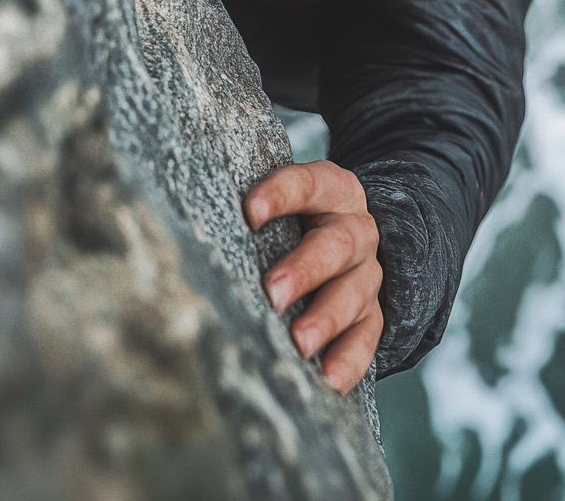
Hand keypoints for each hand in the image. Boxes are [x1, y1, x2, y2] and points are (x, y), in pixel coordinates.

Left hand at [244, 160, 383, 393]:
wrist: (349, 237)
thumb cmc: (297, 220)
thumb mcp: (288, 200)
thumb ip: (257, 208)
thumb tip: (192, 223)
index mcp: (333, 190)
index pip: (309, 184)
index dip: (282, 194)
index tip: (249, 212)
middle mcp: (356, 229)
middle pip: (337, 244)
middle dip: (305, 268)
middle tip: (272, 293)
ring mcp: (367, 273)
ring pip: (354, 292)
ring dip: (326, 318)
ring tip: (298, 342)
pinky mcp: (372, 313)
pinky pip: (367, 336)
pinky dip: (348, 360)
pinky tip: (328, 380)